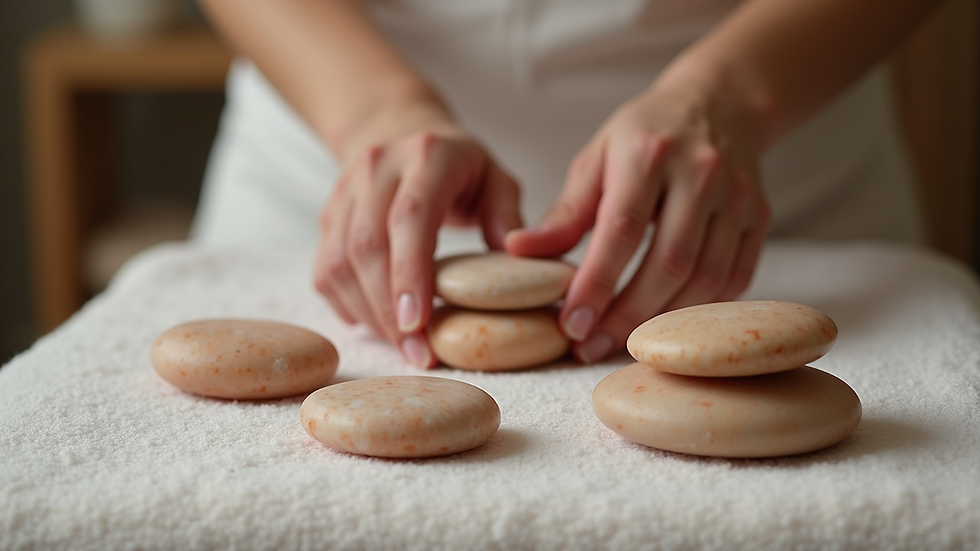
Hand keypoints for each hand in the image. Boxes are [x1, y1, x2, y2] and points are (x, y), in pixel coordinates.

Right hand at [313, 110, 522, 367]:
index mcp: (427, 156)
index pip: (410, 217)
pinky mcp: (327, 217)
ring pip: (340, 263)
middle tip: (417, 353)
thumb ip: (508, 215)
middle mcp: (377, 168)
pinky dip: (350, 306)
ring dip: (370, 314)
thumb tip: (516, 260)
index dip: (410, 272)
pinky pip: (325, 272)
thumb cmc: (459, 168)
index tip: (420, 323)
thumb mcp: (496, 178)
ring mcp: (344, 192)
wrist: (398, 130)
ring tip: (403, 347)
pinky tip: (378, 325)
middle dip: (389, 309)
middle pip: (368, 246)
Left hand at [506, 69, 770, 362]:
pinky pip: (734, 278)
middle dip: (627, 315)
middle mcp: (701, 173)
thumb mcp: (596, 159)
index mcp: (649, 154)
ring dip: (662, 320)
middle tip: (590, 346)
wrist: (719, 103)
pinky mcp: (760, 218)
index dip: (596, 283)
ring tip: (622, 342)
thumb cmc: (645, 135)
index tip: (571, 323)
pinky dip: (699, 308)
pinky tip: (667, 322)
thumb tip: (518, 251)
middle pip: (667, 263)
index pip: (621, 231)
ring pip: (705, 277)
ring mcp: (738, 197)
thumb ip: (565, 212)